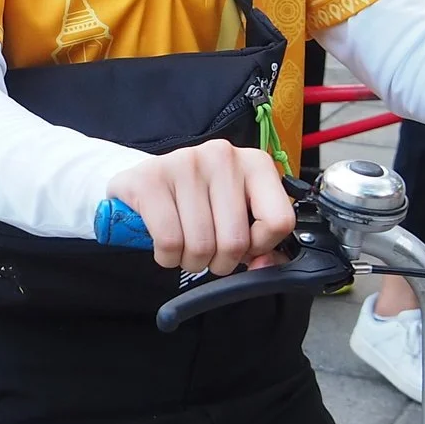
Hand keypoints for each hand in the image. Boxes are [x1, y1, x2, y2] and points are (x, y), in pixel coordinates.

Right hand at [103, 140, 296, 276]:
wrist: (146, 181)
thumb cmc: (199, 200)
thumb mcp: (238, 214)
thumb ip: (261, 242)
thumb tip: (265, 266)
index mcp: (255, 164)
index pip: (278, 221)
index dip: (260, 246)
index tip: (245, 243)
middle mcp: (223, 157)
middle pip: (235, 241)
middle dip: (220, 261)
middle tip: (209, 251)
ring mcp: (185, 164)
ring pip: (201, 246)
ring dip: (192, 261)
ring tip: (185, 245)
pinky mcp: (151, 179)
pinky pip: (169, 241)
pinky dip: (167, 257)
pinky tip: (165, 244)